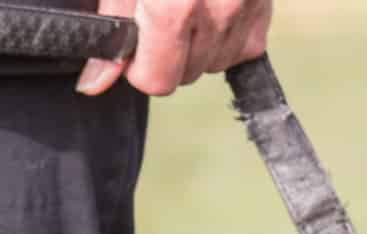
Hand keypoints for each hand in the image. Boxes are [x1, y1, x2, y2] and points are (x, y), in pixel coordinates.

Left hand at [77, 0, 272, 97]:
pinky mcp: (263, 11)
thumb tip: (95, 84)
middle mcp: (215, 15)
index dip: (138, 67)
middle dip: (167, 53)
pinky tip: (212, 7)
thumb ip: (113, 26)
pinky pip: (241, 49)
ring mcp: (244, 13)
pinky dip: (225, 37)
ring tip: (186, 2)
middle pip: (184, 77)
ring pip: (212, 66)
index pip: (156, 82)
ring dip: (196, 46)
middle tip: (157, 11)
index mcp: (174, 8)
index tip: (133, 44)